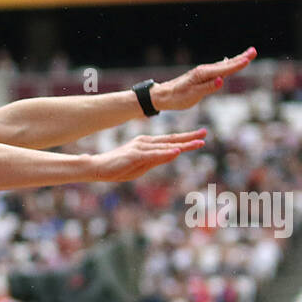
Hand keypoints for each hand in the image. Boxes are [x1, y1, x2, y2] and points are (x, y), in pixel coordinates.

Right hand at [88, 129, 205, 181]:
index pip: (170, 140)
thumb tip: (169, 156)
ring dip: (183, 144)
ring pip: (166, 146)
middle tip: (205, 134)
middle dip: (189, 137)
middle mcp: (145, 142)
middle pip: (171, 140)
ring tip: (198, 143)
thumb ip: (155, 160)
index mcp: (147, 144)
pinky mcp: (135, 155)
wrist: (97, 167)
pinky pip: (154, 154)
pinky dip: (167, 153)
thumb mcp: (140, 165)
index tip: (200, 136)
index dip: (186, 138)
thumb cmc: (117, 167)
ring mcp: (140, 148)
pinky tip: (177, 151)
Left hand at [150, 47, 256, 111]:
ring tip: (247, 56)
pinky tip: (230, 64)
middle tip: (254, 51)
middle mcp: (204, 71)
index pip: (225, 69)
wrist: (163, 96)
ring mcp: (203, 73)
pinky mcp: (201, 76)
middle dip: (241, 58)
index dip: (238, 64)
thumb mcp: (193, 95)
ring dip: (236, 60)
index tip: (249, 58)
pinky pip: (218, 69)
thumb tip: (222, 80)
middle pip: (226, 64)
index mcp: (204, 74)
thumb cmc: (177, 98)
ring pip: (223, 66)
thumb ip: (208, 88)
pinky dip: (227, 65)